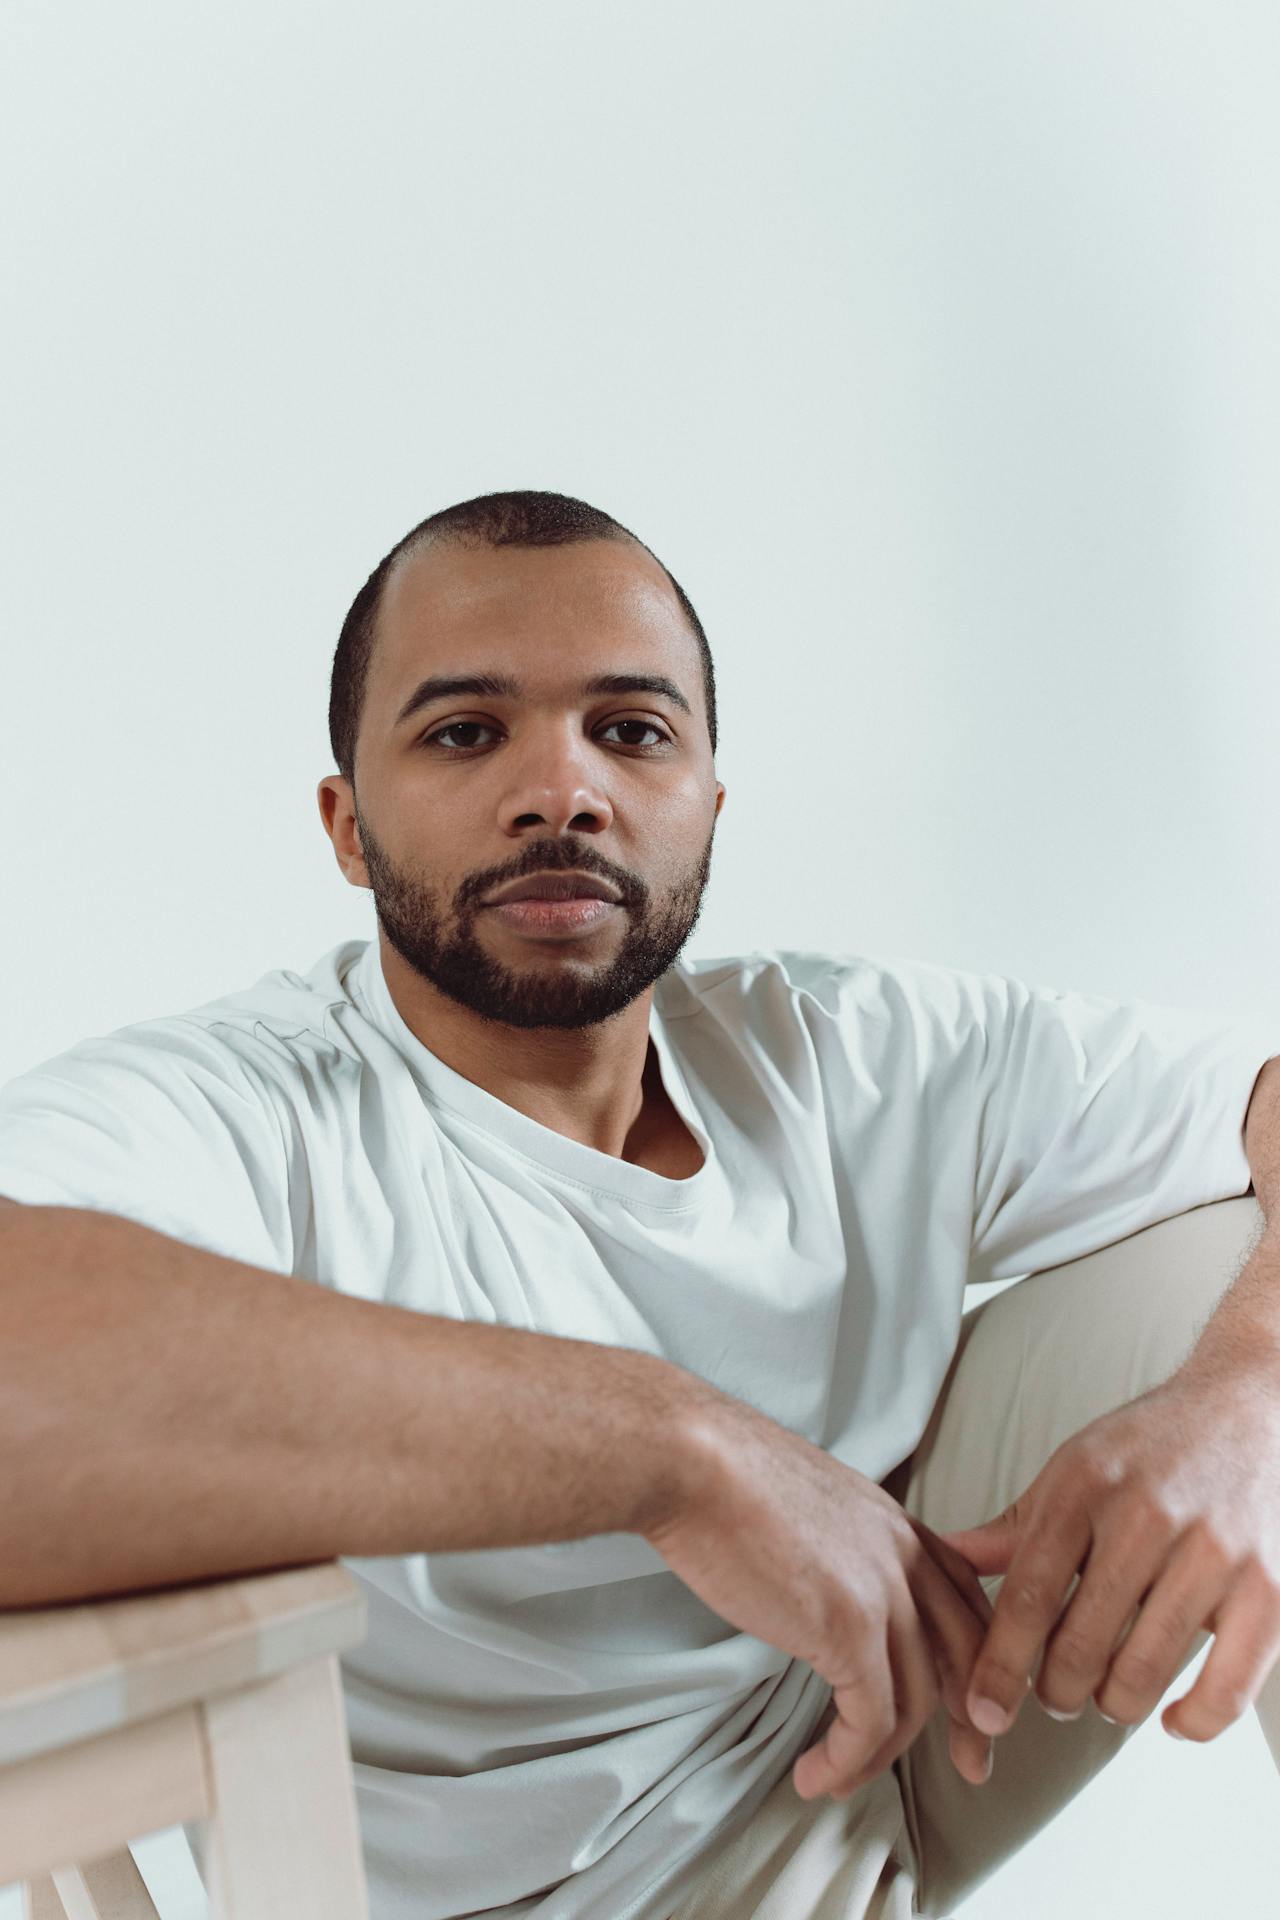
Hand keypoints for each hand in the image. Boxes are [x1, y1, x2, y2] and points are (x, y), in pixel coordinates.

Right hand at [644, 1394, 998, 1798]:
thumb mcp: (807, 1504)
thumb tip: (819, 1586)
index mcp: (893, 1522)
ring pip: (916, 1698)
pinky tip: (815, 1772)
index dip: (974, 1649)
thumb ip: (834, 1545)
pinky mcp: (849, 1630)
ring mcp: (882, 1593)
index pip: (963, 1592)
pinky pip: (869, 1719)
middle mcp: (902, 1555)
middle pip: (966, 1650)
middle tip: (970, 1763)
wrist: (694, 1462)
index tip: (966, 1693)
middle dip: (974, 1718)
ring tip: (840, 1779)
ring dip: (880, 1756)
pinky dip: (846, 1759)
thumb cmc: (723, 1477)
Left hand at [939, 1358, 1279, 1743]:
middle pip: (1080, 1644)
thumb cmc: (1149, 1447)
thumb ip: (1014, 1526)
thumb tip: (945, 1560)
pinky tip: (1172, 1718)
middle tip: (1056, 1695)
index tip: (984, 1711)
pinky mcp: (1267, 1588)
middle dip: (1056, 1692)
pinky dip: (1192, 1722)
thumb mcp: (1072, 1470)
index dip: (1000, 1664)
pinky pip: (1225, 1688)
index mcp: (1085, 1486)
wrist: (1247, 1408)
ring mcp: (1212, 1553)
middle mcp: (1146, 1516)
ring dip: (1114, 1704)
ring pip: (1142, 1672)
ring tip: (1107, 1696)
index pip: (1028, 1594)